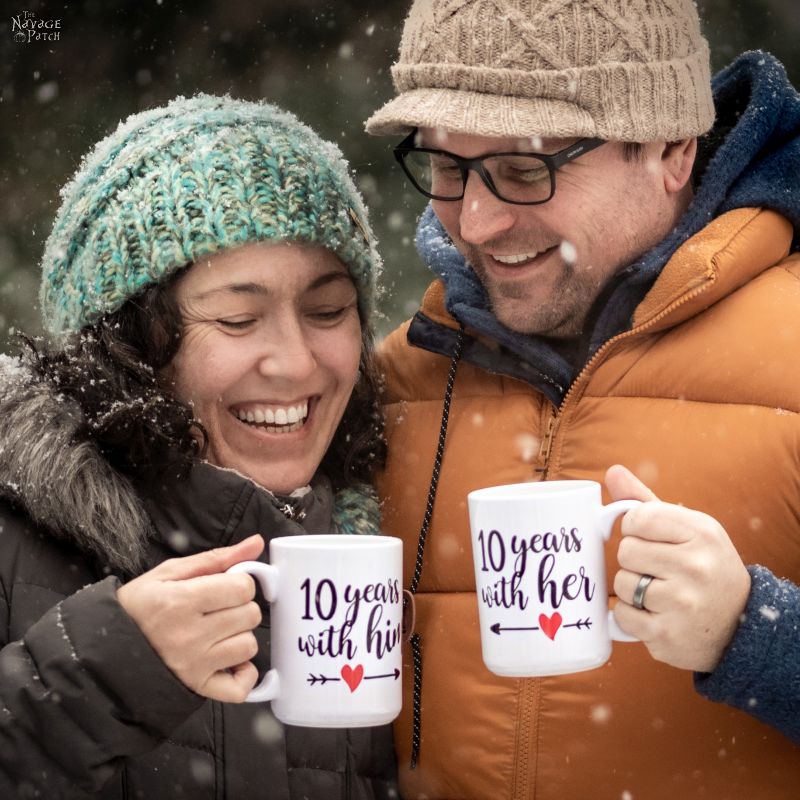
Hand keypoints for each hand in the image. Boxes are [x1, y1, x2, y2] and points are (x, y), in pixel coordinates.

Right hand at [117, 534, 264, 701]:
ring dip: (239, 636)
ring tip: (218, 632)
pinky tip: (230, 661)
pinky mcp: (196, 687)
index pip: (243, 588)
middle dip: (240, 607)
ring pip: (248, 646)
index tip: (225, 586)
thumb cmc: (139, 606)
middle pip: (250, 615)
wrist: (107, 647)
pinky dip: (243, 674)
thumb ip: (217, 558)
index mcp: (182, 600)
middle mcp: (189, 635)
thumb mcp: (170, 573)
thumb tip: (255, 543)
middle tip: (218, 608)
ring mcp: (194, 664)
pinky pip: (240, 687)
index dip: (239, 583)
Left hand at [606, 465, 750, 672]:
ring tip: (658, 592)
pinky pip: (622, 616)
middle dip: (634, 560)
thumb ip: (645, 501)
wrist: (740, 626)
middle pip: (626, 551)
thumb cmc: (703, 566)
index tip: (649, 538)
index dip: (634, 528)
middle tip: (657, 569)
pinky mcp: (668, 635)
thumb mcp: (687, 529)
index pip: (637, 518)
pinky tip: (655, 615)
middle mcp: (696, 566)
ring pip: (622, 584)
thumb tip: (612, 471)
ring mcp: (683, 603)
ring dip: (632, 589)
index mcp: (701, 532)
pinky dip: (630, 616)